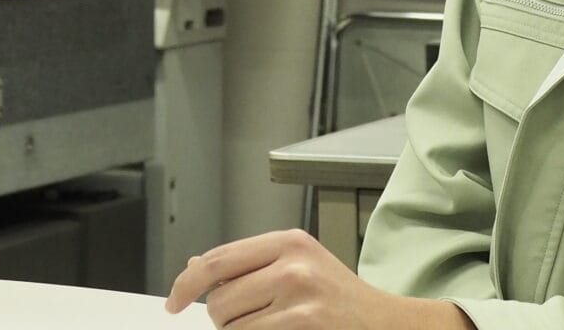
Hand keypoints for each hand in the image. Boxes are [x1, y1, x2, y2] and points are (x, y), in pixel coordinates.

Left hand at [164, 230, 471, 328]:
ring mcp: (299, 297)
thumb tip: (196, 266)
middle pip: (220, 300)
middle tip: (251, 320)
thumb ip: (249, 264)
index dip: (187, 284)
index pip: (218, 260)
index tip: (174, 302)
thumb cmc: (342, 299)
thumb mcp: (299, 265)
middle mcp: (292, 264)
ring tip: (272, 327)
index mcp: (288, 242)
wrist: (389, 325)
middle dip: (224, 318)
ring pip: (232, 326)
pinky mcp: (304, 325)